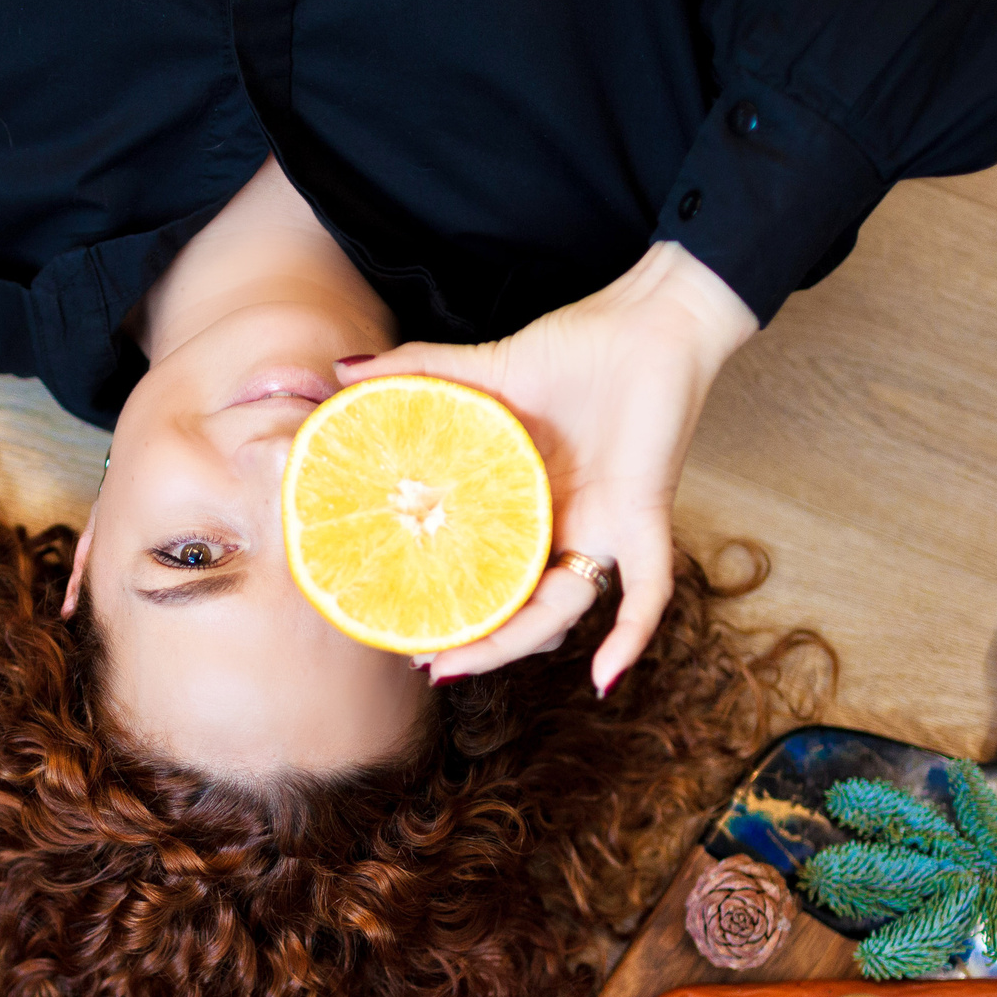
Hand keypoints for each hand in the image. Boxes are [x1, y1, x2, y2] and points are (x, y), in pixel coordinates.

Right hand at [335, 241, 756, 693]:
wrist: (652, 317)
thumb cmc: (581, 346)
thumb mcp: (485, 367)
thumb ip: (415, 372)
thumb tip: (344, 372)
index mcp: (526, 503)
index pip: (484, 569)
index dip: (446, 602)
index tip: (395, 624)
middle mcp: (562, 528)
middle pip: (516, 606)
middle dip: (470, 643)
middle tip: (419, 661)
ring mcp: (603, 529)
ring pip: (560, 613)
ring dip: (513, 646)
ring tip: (459, 666)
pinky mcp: (643, 517)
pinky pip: (647, 592)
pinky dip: (630, 637)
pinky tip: (604, 679)